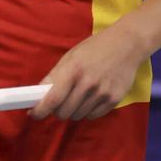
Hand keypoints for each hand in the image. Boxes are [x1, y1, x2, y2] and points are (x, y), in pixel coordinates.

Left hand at [29, 25, 148, 121]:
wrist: (127, 44)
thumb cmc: (95, 48)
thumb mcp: (71, 56)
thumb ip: (55, 76)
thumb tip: (39, 95)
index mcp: (73, 70)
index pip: (53, 99)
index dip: (40, 110)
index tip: (34, 114)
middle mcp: (88, 83)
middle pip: (64, 112)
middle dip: (57, 110)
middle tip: (59, 102)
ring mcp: (102, 93)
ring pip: (78, 116)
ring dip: (73, 111)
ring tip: (77, 96)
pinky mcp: (114, 100)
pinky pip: (93, 116)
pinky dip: (87, 111)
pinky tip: (90, 98)